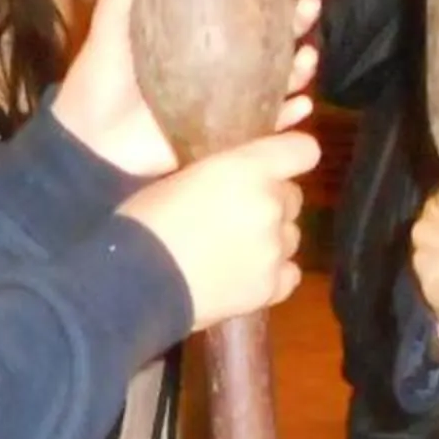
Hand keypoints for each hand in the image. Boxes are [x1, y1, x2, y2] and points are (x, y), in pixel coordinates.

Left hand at [50, 0, 321, 176]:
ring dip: (300, 63)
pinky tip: (301, 106)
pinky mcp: (226, 130)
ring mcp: (227, 93)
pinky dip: (288, 115)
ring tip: (307, 55)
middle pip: (274, 28)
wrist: (91, 143)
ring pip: (279, 73)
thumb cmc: (98, 83)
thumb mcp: (109, 38)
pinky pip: (267, 123)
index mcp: (197, 24)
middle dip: (298, 14)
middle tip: (307, 2)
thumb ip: (118, 4)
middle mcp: (220, 55)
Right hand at [116, 128, 316, 329]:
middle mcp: (270, 205)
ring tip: (234, 250)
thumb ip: (223, 171)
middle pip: (292, 198)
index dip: (292, 156)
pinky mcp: (270, 287)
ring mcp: (273, 249)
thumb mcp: (182, 175)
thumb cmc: (145, 221)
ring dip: (270, 239)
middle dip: (271, 203)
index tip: (276, 166)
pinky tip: (246, 275)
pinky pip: (289, 273)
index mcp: (247, 168)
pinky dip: (272, 273)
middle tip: (236, 216)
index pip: (303, 151)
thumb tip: (239, 174)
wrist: (135, 282)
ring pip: (290, 236)